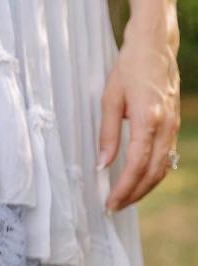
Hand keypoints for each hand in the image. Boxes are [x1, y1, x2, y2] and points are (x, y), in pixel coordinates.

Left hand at [99, 6, 179, 210]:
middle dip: (133, 194)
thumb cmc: (129, 69)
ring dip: (144, 188)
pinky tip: (138, 182)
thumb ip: (106, 135)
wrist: (155, 45)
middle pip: (152, 171)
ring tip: (124, 200)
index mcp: (148, 118)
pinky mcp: (174, 124)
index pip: (136, 164)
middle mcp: (165, 124)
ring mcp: (173, 125)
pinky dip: (153, 174)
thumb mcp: (109, 100)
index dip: (124, 188)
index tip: (110, 203)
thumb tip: (101, 166)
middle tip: (114, 208)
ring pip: (163, 167)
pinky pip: (166, 157)